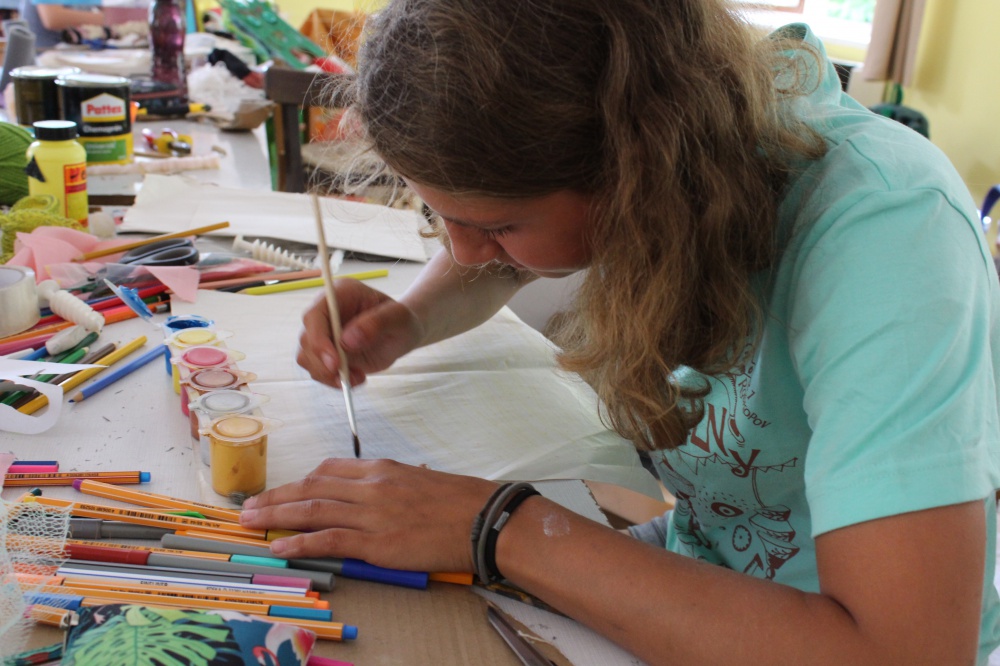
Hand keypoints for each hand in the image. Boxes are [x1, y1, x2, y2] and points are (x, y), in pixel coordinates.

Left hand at [239, 458, 498, 571]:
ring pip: (312, 510)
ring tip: (251, 522)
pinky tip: (281, 547)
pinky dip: (302, 542)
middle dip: (276, 497)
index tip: (283, 491)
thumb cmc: (459, 501)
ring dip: (276, 516)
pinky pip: (330, 539)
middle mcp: (370, 486)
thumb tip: (375, 493)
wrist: (483, 518)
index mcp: (381, 469)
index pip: (329, 470)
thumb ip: (391, 485)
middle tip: (249, 506)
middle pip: (311, 487)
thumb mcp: (420, 480)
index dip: (300, 482)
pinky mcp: (377, 542)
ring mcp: (372, 514)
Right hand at [296, 279, 423, 387]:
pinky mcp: (327, 353)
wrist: (402, 332)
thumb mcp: (398, 317)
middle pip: (306, 339)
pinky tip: (356, 378)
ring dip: (327, 375)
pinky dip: (333, 380)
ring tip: (358, 377)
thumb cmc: (401, 319)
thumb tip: (347, 340)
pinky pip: (319, 370)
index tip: (335, 362)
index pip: (315, 315)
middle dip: (322, 363)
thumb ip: (376, 323)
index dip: (318, 340)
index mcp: (339, 295)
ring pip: (307, 358)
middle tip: (346, 376)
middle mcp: (325, 314)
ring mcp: (323, 334)